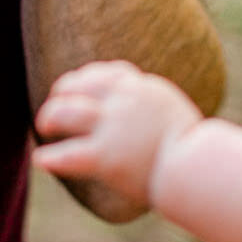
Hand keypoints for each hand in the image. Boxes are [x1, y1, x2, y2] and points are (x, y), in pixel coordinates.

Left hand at [33, 59, 202, 214]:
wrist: (200, 168)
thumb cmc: (196, 152)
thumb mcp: (175, 115)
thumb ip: (154, 110)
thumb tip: (148, 117)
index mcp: (143, 89)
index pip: (107, 73)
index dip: (86, 79)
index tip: (76, 87)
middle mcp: (124, 101)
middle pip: (79, 85)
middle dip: (62, 94)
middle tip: (53, 110)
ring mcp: (112, 127)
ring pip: (66, 112)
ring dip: (50, 118)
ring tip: (44, 126)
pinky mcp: (105, 156)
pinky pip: (68, 154)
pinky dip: (51, 157)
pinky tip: (41, 160)